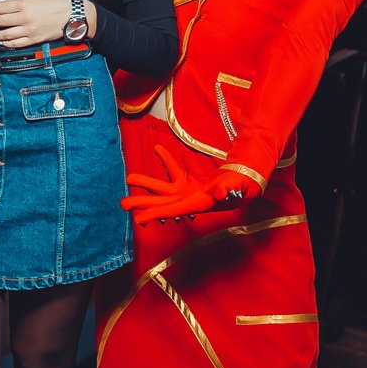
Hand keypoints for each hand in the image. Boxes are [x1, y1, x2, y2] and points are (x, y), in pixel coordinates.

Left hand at [0, 0, 90, 48]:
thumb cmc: (55, 3)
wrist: (73, 15)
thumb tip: (0, 2)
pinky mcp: (34, 40)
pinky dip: (6, 44)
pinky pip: (17, 43)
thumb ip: (17, 0)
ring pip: (6, 34)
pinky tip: (1, 42)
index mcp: (25, 4)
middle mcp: (25, 18)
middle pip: (0, 21)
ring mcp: (29, 30)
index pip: (0, 8)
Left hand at [121, 146, 261, 224]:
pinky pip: (173, 170)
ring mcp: (186, 192)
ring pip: (162, 188)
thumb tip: (217, 192)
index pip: (173, 210)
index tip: (138, 218)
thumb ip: (228, 189)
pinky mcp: (188, 183)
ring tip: (128, 178)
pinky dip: (166, 160)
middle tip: (122, 203)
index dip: (155, 214)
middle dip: (142, 203)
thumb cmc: (242, 188)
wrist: (245, 185)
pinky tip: (156, 149)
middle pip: (161, 203)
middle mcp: (187, 200)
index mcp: (197, 204)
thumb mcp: (237, 189)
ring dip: (146, 183)